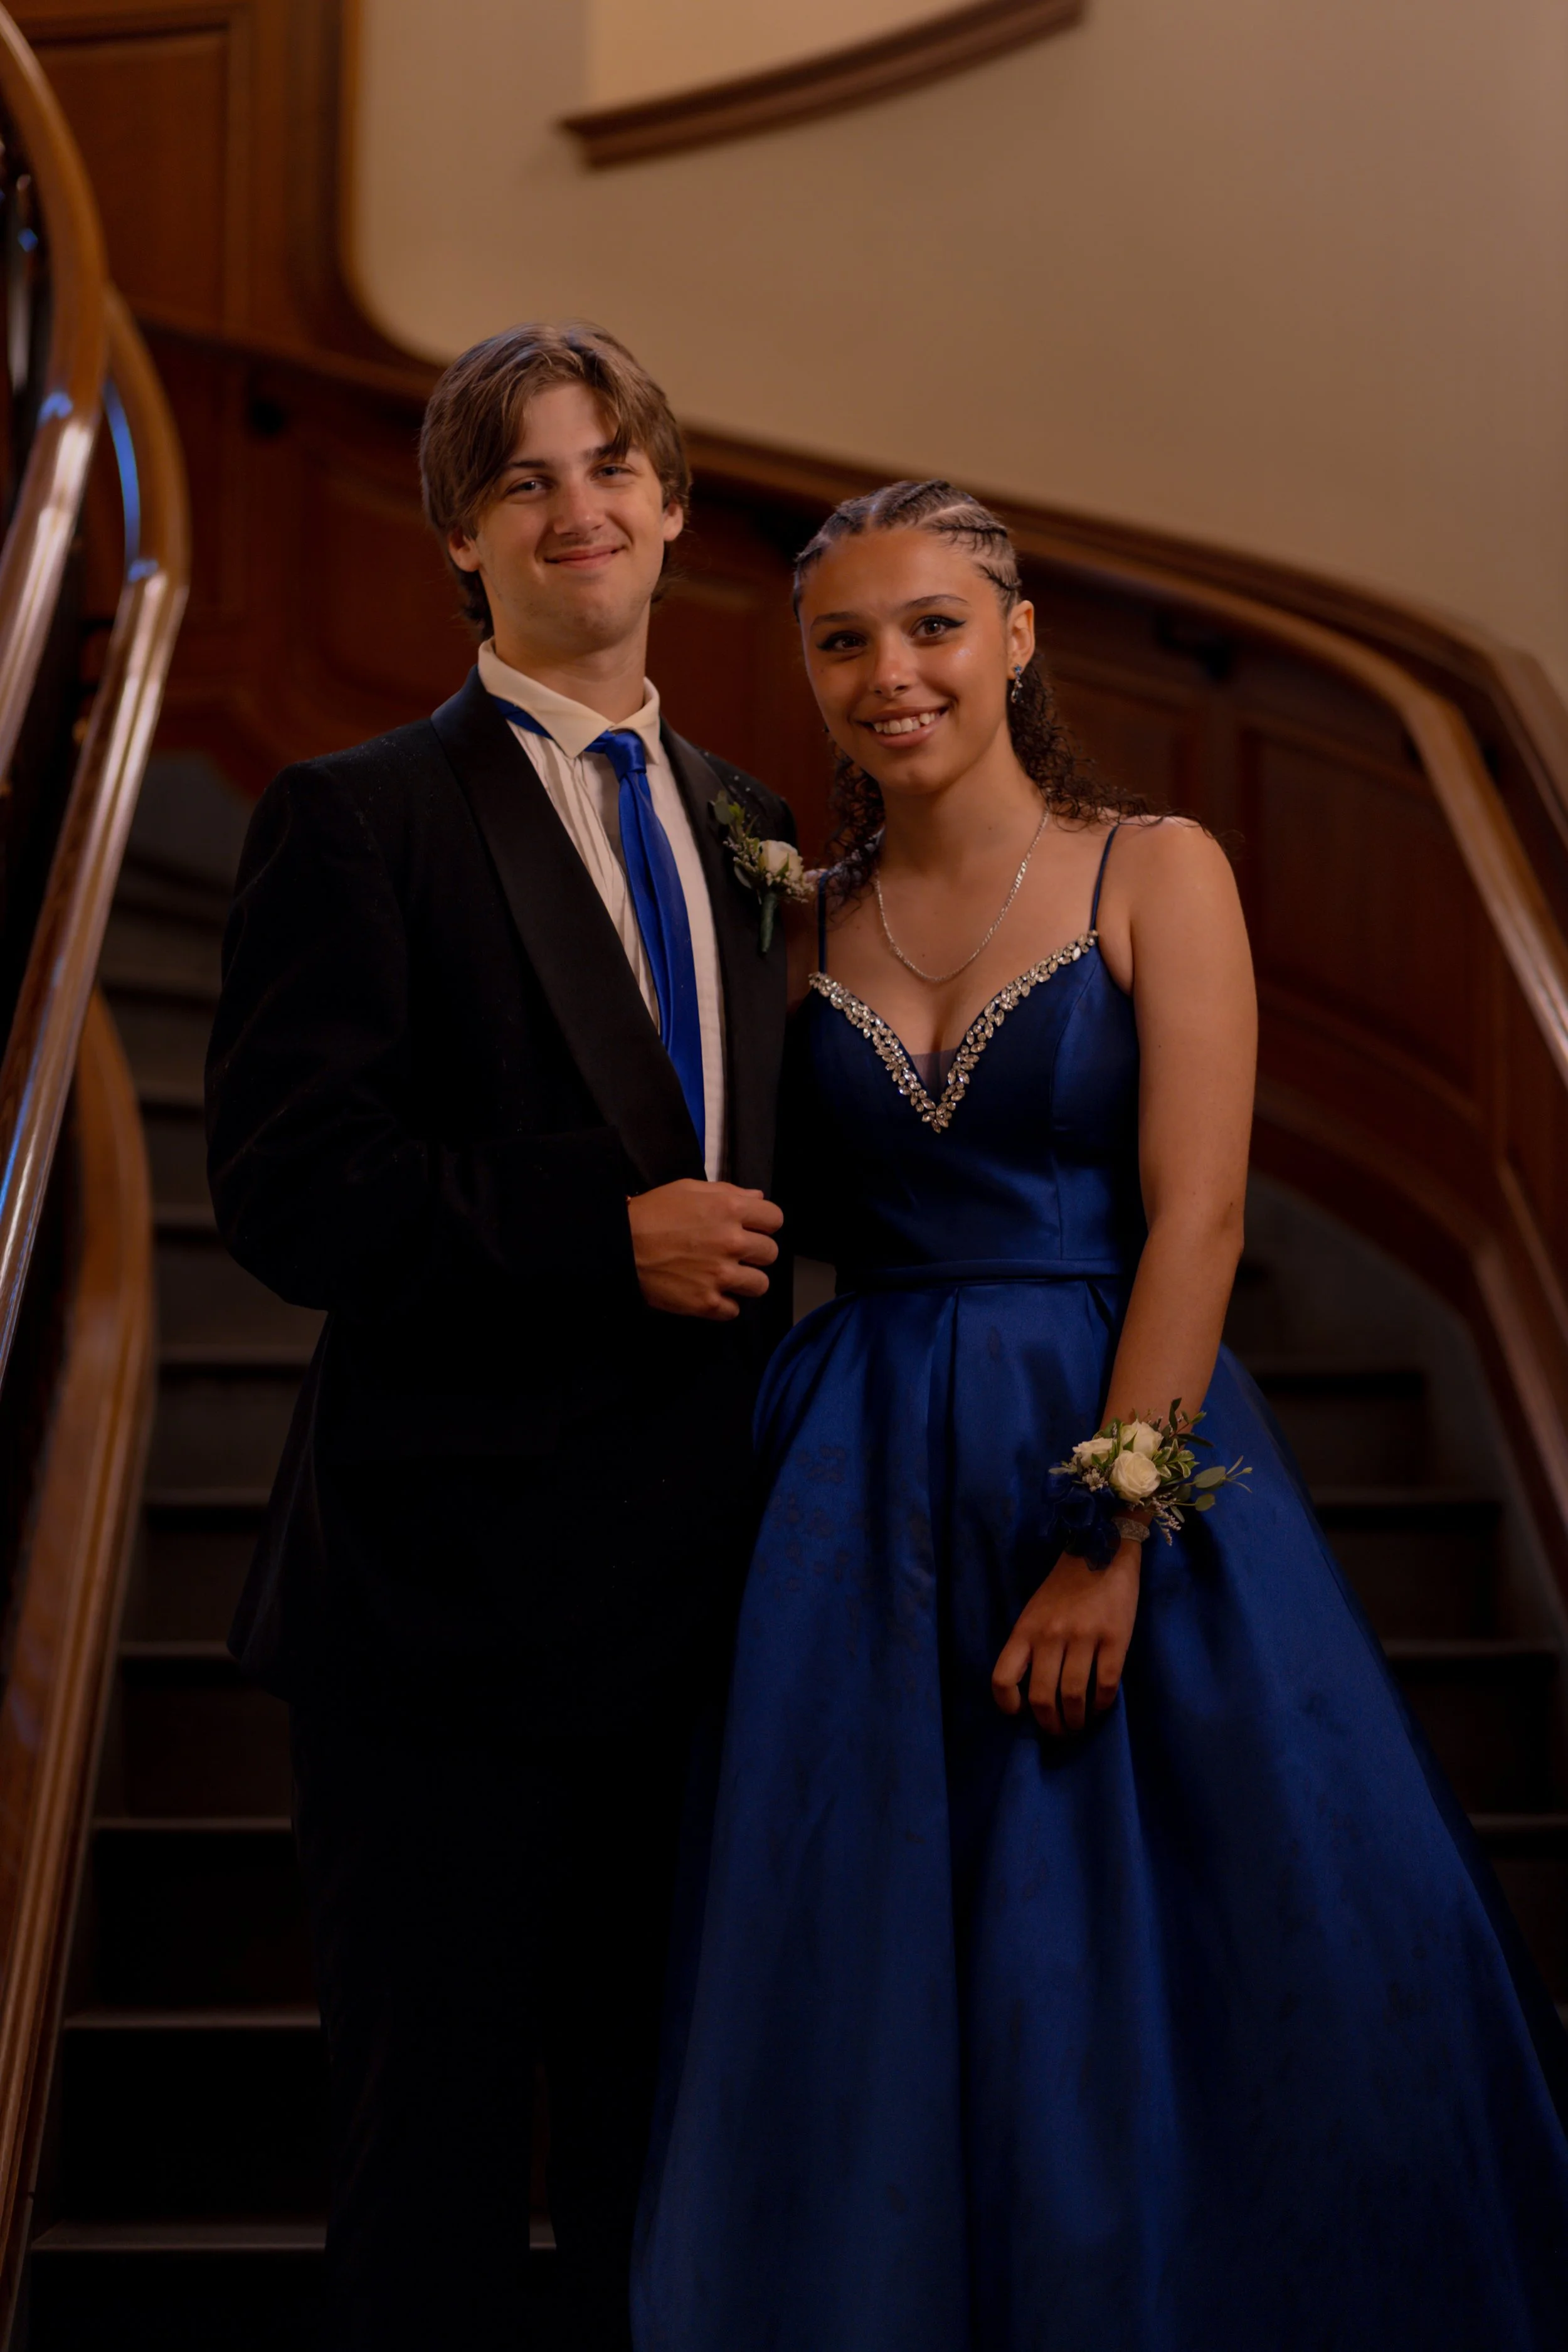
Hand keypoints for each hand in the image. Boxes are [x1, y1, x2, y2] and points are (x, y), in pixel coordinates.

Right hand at [627, 1180, 782, 1319]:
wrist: (619, 1245)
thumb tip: (757, 1200)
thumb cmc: (652, 1213)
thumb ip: (728, 1192)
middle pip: (770, 1254)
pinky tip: (708, 1292)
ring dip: (745, 1281)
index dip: (763, 1224)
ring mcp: (720, 1275)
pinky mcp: (706, 1302)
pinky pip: (734, 1310)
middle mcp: (731, 1242)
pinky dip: (723, 1304)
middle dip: (755, 1253)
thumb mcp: (688, 1189)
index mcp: (730, 1210)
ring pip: (760, 1285)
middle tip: (733, 1253)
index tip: (750, 1229)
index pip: (775, 1219)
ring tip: (724, 1276)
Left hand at [991, 1544, 1141, 1735]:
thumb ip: (1030, 1644)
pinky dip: (1102, 1705)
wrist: (1101, 1549)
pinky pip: (1106, 1685)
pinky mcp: (1114, 1639)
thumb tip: (1031, 1689)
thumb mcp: (1035, 1610)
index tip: (1020, 1713)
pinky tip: (1102, 1707)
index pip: (1002, 1678)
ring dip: (1076, 1721)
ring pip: (1073, 1697)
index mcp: (1026, 1629)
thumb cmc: (1065, 1585)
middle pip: (1041, 1698)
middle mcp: (1050, 1636)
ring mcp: (1083, 1638)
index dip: (1008, 1705)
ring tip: (1079, 1725)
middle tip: (1059, 1732)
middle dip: (1050, 1725)